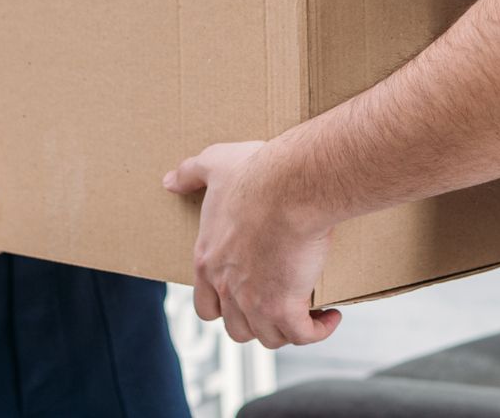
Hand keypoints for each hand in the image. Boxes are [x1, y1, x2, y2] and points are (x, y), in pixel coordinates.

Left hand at [165, 140, 341, 347]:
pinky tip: (330, 316)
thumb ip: (189, 173)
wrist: (290, 186)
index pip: (205, 306)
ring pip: (269, 336)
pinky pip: (302, 335)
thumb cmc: (256, 173)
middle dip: (257, 322)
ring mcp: (254, 302)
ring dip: (288, 328)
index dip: (224, 307)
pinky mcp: (285, 307)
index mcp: (208, 260)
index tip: (246, 294)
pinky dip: (318, 331)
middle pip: (237, 329)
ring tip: (307, 311)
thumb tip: (169, 182)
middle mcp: (226, 288)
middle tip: (279, 304)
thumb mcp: (215, 164)